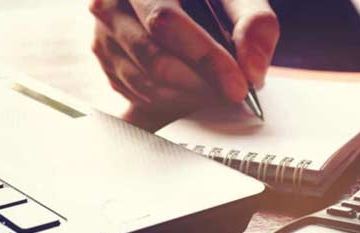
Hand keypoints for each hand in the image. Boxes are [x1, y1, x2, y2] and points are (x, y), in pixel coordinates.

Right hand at [89, 0, 278, 124]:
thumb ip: (254, 23)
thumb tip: (253, 70)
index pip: (167, 24)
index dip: (207, 60)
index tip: (239, 87)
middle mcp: (112, 2)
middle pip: (156, 61)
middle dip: (203, 85)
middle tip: (235, 92)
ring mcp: (104, 31)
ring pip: (148, 83)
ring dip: (191, 94)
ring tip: (218, 84)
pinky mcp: (105, 58)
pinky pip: (141, 93)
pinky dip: (175, 96)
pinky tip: (195, 82)